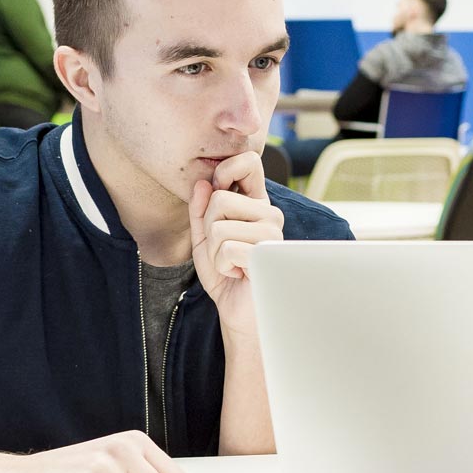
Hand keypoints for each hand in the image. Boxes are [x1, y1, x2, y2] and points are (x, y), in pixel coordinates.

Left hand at [188, 151, 283, 342]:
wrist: (239, 310)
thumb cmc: (225, 273)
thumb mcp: (204, 238)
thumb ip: (200, 211)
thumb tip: (202, 183)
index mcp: (256, 203)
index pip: (248, 162)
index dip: (224, 171)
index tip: (216, 191)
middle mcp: (269, 213)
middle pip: (219, 200)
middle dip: (208, 229)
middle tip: (222, 248)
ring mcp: (272, 233)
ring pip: (219, 227)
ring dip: (214, 253)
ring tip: (229, 263)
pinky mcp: (268, 255)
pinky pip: (226, 249)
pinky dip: (222, 266)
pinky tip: (237, 273)